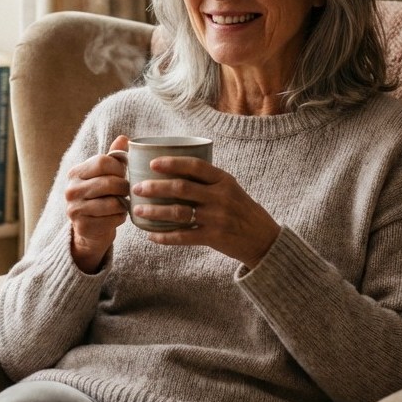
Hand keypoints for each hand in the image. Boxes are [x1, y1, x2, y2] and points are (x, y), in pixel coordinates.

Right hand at [64, 135, 130, 272]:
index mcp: (76, 173)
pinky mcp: (83, 227)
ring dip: (123, 203)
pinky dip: (120, 217)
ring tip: (123, 203)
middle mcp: (71, 190)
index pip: (103, 161)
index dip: (120, 167)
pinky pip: (112, 219)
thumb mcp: (105, 175)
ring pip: (112, 202)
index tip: (125, 173)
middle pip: (108, 182)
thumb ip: (113, 157)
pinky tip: (117, 216)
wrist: (91, 229)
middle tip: (128, 190)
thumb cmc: (101, 197)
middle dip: (125, 187)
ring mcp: (75, 209)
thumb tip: (124, 138)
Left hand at [131, 156, 279, 268]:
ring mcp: (217, 218)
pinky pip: (184, 236)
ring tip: (138, 210)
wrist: (264, 239)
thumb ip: (209, 180)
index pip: (195, 166)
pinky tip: (151, 236)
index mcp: (224, 180)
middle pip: (181, 188)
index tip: (152, 163)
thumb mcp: (231, 189)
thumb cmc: (242, 210)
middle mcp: (221, 197)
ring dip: (155, 211)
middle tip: (137, 188)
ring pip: (178, 212)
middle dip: (155, 187)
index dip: (172, 163)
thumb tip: (174, 170)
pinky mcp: (214, 237)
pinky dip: (165, 236)